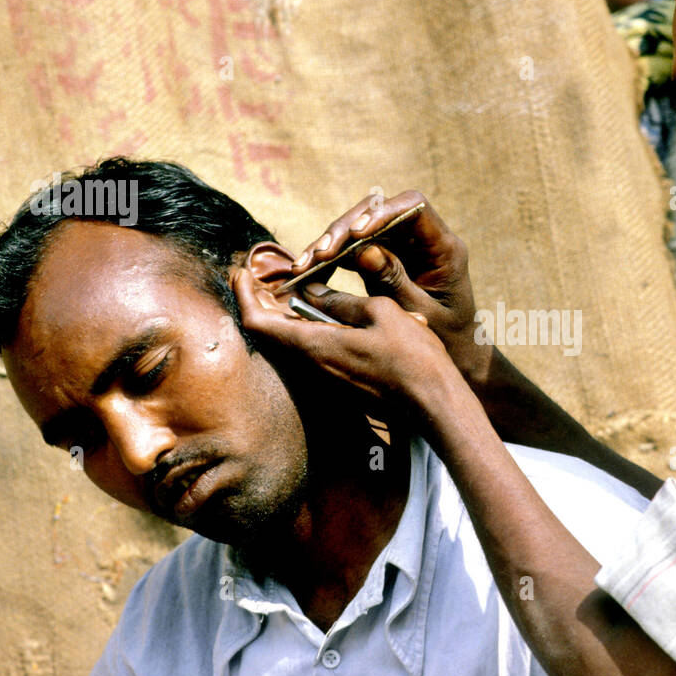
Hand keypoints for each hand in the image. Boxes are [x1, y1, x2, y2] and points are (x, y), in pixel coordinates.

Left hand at [232, 265, 459, 409]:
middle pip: (270, 333)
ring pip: (291, 342)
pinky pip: (312, 352)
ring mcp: (326, 377)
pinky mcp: (340, 382)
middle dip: (260, 302)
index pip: (258, 322)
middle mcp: (313, 365)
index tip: (241, 273)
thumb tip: (310, 293)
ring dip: (285, 315)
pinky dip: (307, 329)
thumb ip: (340, 302)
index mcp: (315, 345)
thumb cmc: (411, 357)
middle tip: (261, 277)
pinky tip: (325, 312)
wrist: (434, 403)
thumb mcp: (379, 313)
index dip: (243, 295)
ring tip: (293, 288)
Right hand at [290, 191, 492, 386]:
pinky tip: (306, 272)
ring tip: (303, 267)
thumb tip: (364, 250)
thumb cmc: (449, 338)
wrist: (458, 355)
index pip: (413, 207)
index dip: (382, 212)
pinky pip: (352, 249)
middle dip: (344, 229)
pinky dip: (330, 259)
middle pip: (378, 212)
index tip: (357, 233)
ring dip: (329, 243)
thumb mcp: (421, 313)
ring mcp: (400, 247)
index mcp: (443, 247)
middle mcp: (421, 239)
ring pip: (359, 228)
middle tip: (318, 254)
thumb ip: (395, 281)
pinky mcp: (384, 259)